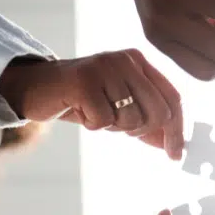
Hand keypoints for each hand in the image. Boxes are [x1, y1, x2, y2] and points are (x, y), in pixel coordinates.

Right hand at [0, 49, 184, 159]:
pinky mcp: (83, 81)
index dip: (177, 130)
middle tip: (118, 127)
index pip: (174, 98)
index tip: (176, 154)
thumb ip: (149, 122)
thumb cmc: (84, 98)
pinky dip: (92, 125)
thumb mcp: (121, 106)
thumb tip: (176, 147)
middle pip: (158, 111)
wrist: (36, 87)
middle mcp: (126, 60)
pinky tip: (81, 112)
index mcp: (140, 61)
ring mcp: (105, 68)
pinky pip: (103, 121)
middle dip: (140, 130)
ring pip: (131, 119)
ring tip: (95, 113)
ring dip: (112, 126)